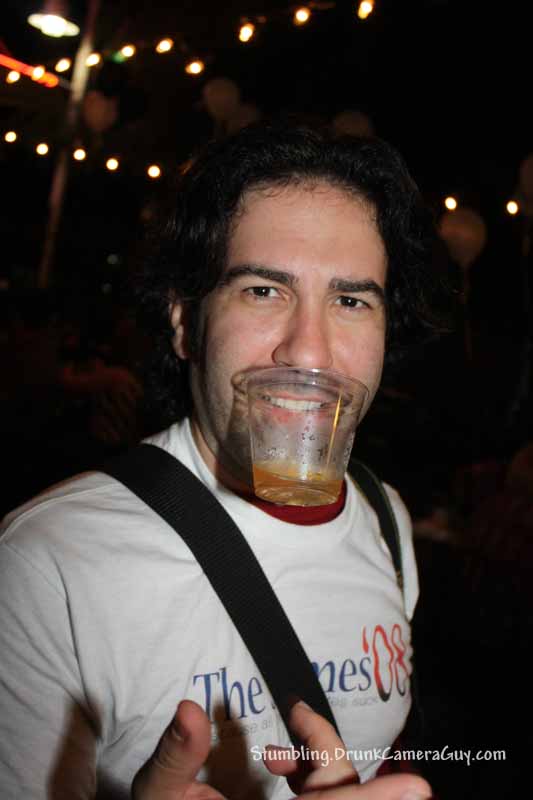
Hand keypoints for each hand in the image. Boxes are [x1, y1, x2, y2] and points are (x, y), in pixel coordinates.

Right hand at [132, 699, 431, 799]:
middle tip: (298, 714)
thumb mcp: (158, 794)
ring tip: (273, 753)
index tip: (417, 788)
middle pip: (341, 794)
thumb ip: (175, 757)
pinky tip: (279, 766)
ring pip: (336, 794)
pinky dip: (311, 776)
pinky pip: (324, 797)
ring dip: (316, 763)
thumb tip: (190, 708)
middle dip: (326, 751)